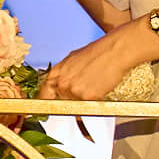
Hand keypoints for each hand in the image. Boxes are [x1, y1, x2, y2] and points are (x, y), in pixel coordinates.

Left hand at [40, 22, 158, 101]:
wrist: (115, 51)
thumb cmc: (97, 52)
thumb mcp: (73, 60)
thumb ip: (64, 74)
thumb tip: (61, 84)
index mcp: (57, 73)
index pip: (43, 94)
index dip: (45, 102)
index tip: (46, 107)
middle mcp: (62, 83)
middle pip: (61, 101)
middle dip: (70, 97)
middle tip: (84, 86)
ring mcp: (74, 91)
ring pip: (76, 104)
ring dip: (84, 98)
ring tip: (94, 82)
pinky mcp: (88, 97)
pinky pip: (89, 105)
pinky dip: (95, 99)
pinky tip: (101, 85)